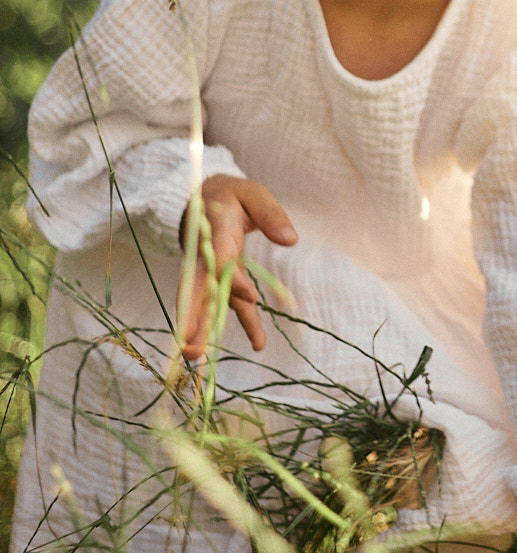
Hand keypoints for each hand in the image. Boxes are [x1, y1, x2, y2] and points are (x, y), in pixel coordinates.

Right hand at [178, 174, 296, 361]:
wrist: (203, 199)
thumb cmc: (230, 196)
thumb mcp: (252, 193)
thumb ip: (270, 213)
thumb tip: (291, 240)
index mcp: (213, 231)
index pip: (220, 258)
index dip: (233, 279)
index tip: (249, 296)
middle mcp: (207, 256)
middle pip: (200, 290)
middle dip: (194, 318)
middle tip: (189, 347)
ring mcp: (210, 271)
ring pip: (210, 303)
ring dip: (206, 330)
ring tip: (199, 359)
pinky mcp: (221, 281)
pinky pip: (230, 304)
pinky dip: (245, 322)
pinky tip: (259, 343)